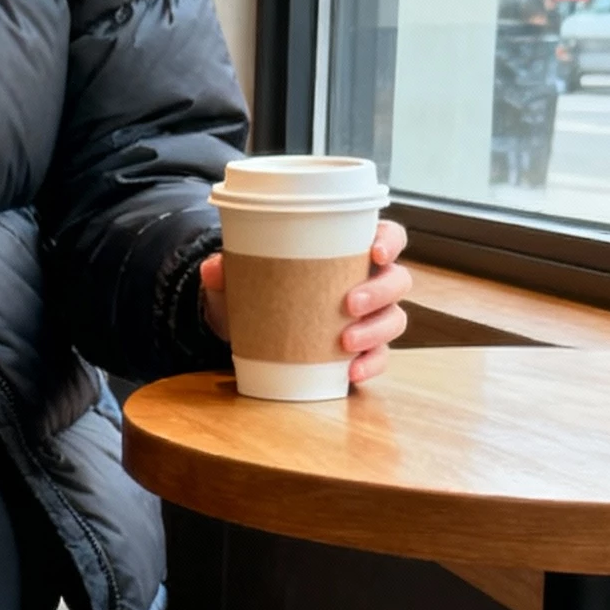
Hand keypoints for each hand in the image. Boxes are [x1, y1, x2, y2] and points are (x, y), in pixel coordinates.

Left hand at [199, 218, 411, 385]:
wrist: (249, 323)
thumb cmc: (260, 284)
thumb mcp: (240, 272)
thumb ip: (226, 268)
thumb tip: (213, 269)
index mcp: (350, 250)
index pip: (388, 236)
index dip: (390, 240)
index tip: (375, 251)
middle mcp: (368, 280)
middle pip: (397, 280)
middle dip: (380, 292)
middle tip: (350, 303)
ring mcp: (369, 316)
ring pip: (394, 319)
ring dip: (376, 331)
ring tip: (345, 343)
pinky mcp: (362, 348)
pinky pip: (379, 357)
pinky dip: (370, 365)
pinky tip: (351, 373)